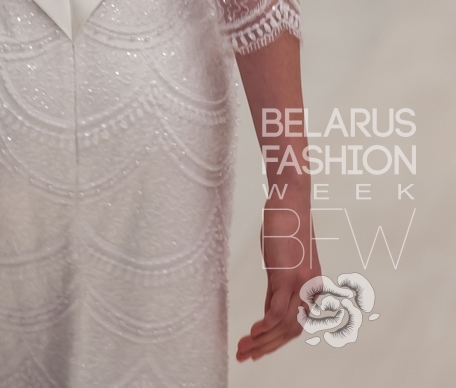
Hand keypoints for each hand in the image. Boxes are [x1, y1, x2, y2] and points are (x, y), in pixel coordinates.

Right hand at [236, 200, 320, 362]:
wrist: (292, 200)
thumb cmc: (286, 226)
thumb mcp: (281, 262)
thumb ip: (277, 288)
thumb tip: (267, 311)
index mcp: (312, 288)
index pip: (296, 325)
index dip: (277, 341)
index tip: (258, 349)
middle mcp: (311, 290)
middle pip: (291, 330)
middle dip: (268, 347)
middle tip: (246, 356)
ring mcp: (301, 284)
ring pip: (284, 326)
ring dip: (262, 341)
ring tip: (243, 348)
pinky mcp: (287, 276)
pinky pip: (276, 311)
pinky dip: (265, 326)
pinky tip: (252, 332)